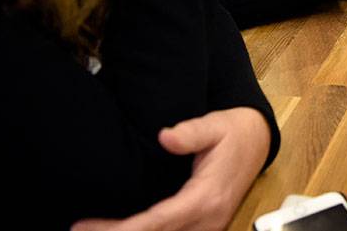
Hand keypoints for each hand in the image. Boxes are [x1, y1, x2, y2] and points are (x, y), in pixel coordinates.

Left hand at [71, 107, 271, 230]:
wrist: (257, 141)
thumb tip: (165, 137)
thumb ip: (191, 132)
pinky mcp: (205, 228)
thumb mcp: (215, 125)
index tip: (88, 227)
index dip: (123, 229)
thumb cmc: (232, 132)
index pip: (159, 221)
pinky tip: (121, 230)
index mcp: (207, 197)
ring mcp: (209, 228)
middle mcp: (209, 220)